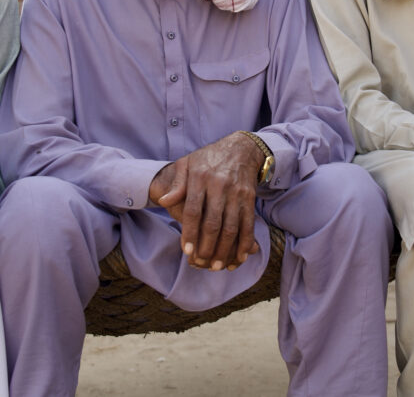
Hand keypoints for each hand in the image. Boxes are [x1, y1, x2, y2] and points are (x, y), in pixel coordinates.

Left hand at [149, 132, 263, 270]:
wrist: (241, 148)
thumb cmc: (208, 158)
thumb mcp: (187, 163)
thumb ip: (176, 184)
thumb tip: (163, 202)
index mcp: (200, 177)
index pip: (193, 210)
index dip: (189, 232)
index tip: (186, 250)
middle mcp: (219, 185)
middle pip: (213, 222)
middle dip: (207, 246)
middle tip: (201, 263)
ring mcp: (236, 192)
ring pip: (231, 226)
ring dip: (225, 249)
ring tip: (218, 265)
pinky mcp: (250, 197)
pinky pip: (248, 223)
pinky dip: (246, 241)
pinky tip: (241, 256)